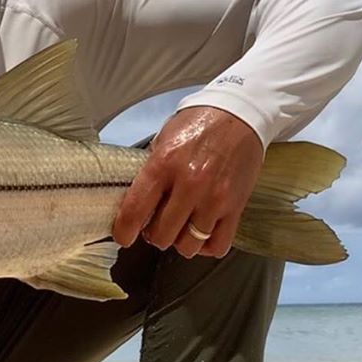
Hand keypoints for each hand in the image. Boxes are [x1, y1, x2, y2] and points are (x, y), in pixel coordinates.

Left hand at [112, 106, 263, 258]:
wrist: (238, 115)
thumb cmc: (196, 125)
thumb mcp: (163, 140)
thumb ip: (149, 171)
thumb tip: (133, 201)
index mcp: (164, 164)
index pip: (135, 210)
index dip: (124, 231)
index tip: (123, 236)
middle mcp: (190, 184)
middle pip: (162, 235)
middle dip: (154, 235)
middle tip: (154, 225)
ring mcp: (215, 198)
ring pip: (189, 245)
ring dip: (179, 241)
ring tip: (178, 228)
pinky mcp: (236, 206)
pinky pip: (218, 244)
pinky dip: (206, 246)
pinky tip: (200, 233)